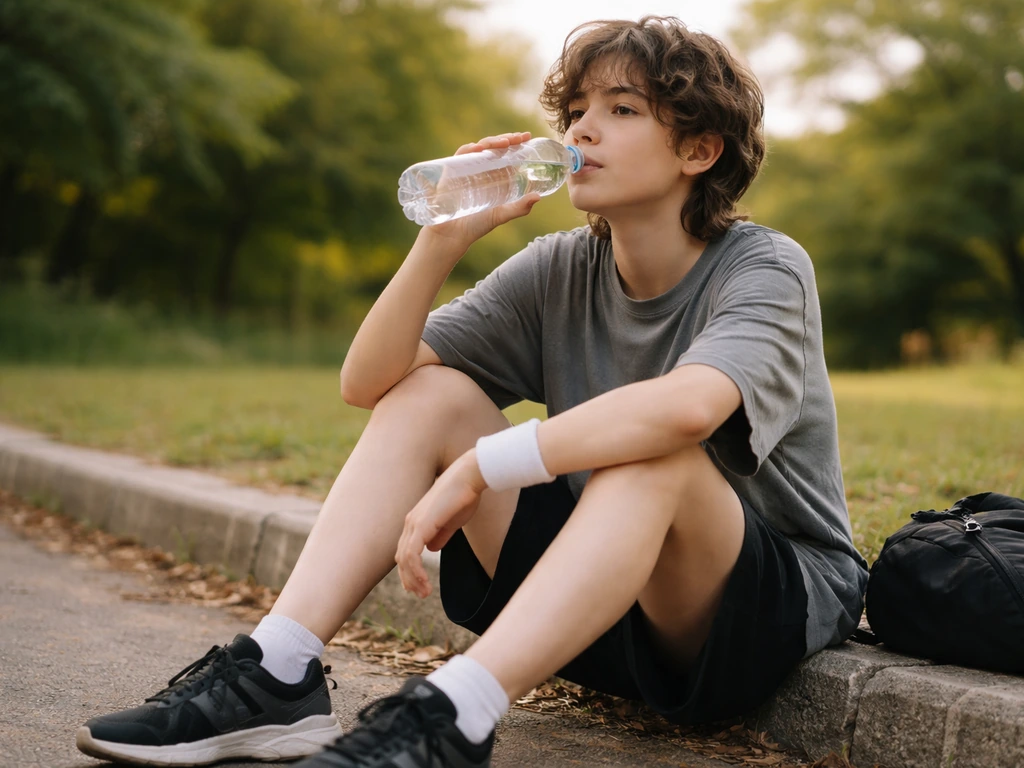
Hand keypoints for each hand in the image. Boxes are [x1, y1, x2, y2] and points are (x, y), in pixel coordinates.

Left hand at [395, 450, 488, 597]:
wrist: (470, 477)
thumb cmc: (465, 495)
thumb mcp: (452, 521)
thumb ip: (441, 535)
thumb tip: (432, 549)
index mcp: (417, 521)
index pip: (406, 550)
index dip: (410, 570)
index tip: (420, 586)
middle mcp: (411, 522)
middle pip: (401, 557)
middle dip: (409, 578)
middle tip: (421, 594)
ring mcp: (414, 523)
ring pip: (404, 559)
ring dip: (413, 579)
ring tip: (424, 593)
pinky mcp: (422, 525)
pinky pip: (412, 555)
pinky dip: (416, 571)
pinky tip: (425, 582)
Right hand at [423, 132, 543, 249]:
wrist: (452, 235)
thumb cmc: (476, 225)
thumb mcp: (502, 215)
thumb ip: (520, 208)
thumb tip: (538, 197)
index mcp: (494, 176)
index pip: (505, 154)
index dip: (515, 143)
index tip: (527, 137)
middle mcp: (481, 169)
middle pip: (494, 148)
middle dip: (507, 139)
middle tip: (520, 137)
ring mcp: (466, 168)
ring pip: (479, 148)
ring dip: (492, 142)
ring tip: (505, 143)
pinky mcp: (452, 171)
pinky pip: (460, 155)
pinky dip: (469, 149)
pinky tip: (479, 148)